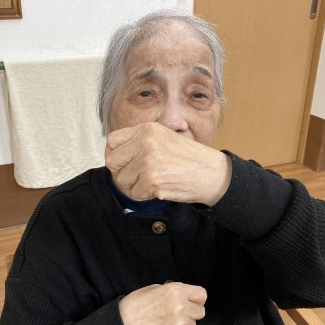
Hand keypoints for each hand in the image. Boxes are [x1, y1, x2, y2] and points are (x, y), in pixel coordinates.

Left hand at [105, 122, 231, 205]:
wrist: (211, 173)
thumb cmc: (188, 158)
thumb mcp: (163, 137)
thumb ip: (140, 142)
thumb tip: (113, 153)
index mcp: (147, 129)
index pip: (112, 141)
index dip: (114, 154)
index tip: (121, 163)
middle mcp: (145, 142)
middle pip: (113, 161)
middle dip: (122, 172)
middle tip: (137, 176)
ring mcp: (148, 161)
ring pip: (123, 180)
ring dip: (135, 185)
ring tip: (154, 180)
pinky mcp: (152, 180)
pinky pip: (135, 193)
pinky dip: (145, 195)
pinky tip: (160, 187)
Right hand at [118, 282, 206, 324]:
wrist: (123, 324)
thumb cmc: (135, 305)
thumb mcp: (155, 289)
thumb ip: (172, 291)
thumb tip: (182, 295)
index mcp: (176, 291)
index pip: (202, 295)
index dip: (197, 298)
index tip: (192, 301)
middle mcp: (181, 306)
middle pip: (200, 312)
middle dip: (191, 312)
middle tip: (179, 313)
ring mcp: (179, 324)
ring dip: (183, 324)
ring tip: (166, 322)